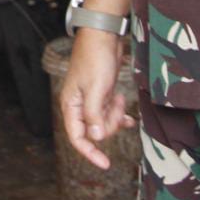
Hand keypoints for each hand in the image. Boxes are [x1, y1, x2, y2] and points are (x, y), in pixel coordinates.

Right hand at [58, 28, 133, 168]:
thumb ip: (94, 115)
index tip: (105, 164)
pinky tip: (128, 117)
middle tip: (116, 106)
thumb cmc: (95, 59)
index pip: (77, 137)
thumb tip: (95, 137)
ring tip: (119, 99)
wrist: (103, 36)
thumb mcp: (96, 89)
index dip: (90, 152)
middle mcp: (79, 105)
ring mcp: (91, 100)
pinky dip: (119, 115)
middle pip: (94, 131)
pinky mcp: (102, 94)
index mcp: (70, 105)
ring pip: (104, 122)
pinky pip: (110, 113)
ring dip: (115, 115)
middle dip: (109, 124)